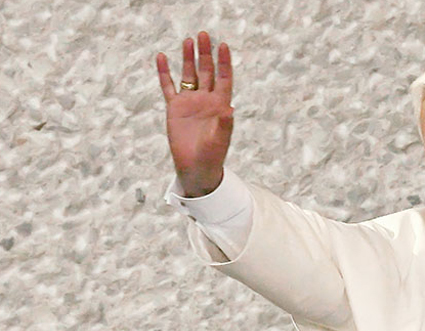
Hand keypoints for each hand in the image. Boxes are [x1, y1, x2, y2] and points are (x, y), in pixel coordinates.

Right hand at [157, 32, 233, 196]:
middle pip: (207, 71)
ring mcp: (190, 102)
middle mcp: (206, 100)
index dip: (224, 62)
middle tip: (203, 35)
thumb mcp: (220, 140)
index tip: (223, 45)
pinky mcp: (174, 108)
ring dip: (189, 59)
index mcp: (220, 105)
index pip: (224, 78)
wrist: (196, 168)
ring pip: (189, 75)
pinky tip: (162, 58)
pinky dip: (165, 73)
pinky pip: (168, 87)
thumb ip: (224, 125)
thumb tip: (229, 110)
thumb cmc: (212, 156)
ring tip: (188, 41)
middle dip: (205, 54)